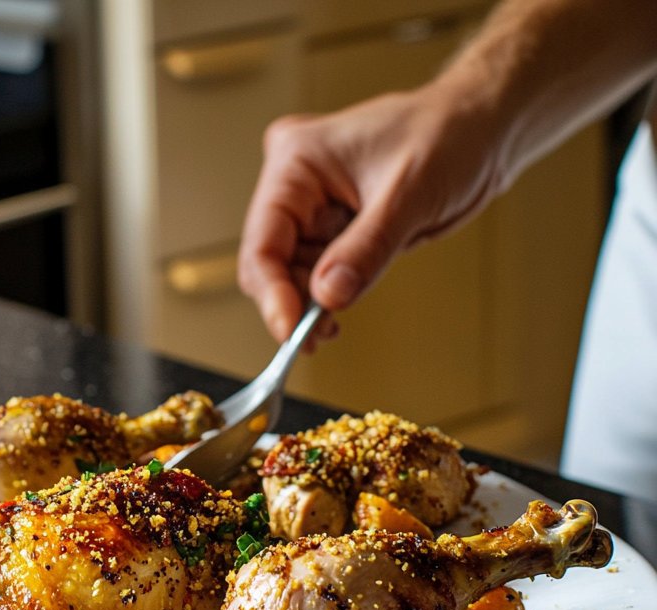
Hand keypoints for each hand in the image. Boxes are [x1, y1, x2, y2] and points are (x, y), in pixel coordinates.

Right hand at [238, 84, 501, 341]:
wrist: (483, 129)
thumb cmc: (450, 134)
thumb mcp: (409, 196)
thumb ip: (366, 249)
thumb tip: (327, 296)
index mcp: (298, 160)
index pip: (264, 239)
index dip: (272, 292)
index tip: (289, 332)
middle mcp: (296, 183)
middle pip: (269, 262)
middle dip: (289, 303)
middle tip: (312, 340)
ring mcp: (311, 207)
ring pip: (290, 274)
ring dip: (307, 306)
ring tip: (329, 330)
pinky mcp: (331, 227)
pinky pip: (315, 272)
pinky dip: (324, 298)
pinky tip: (336, 312)